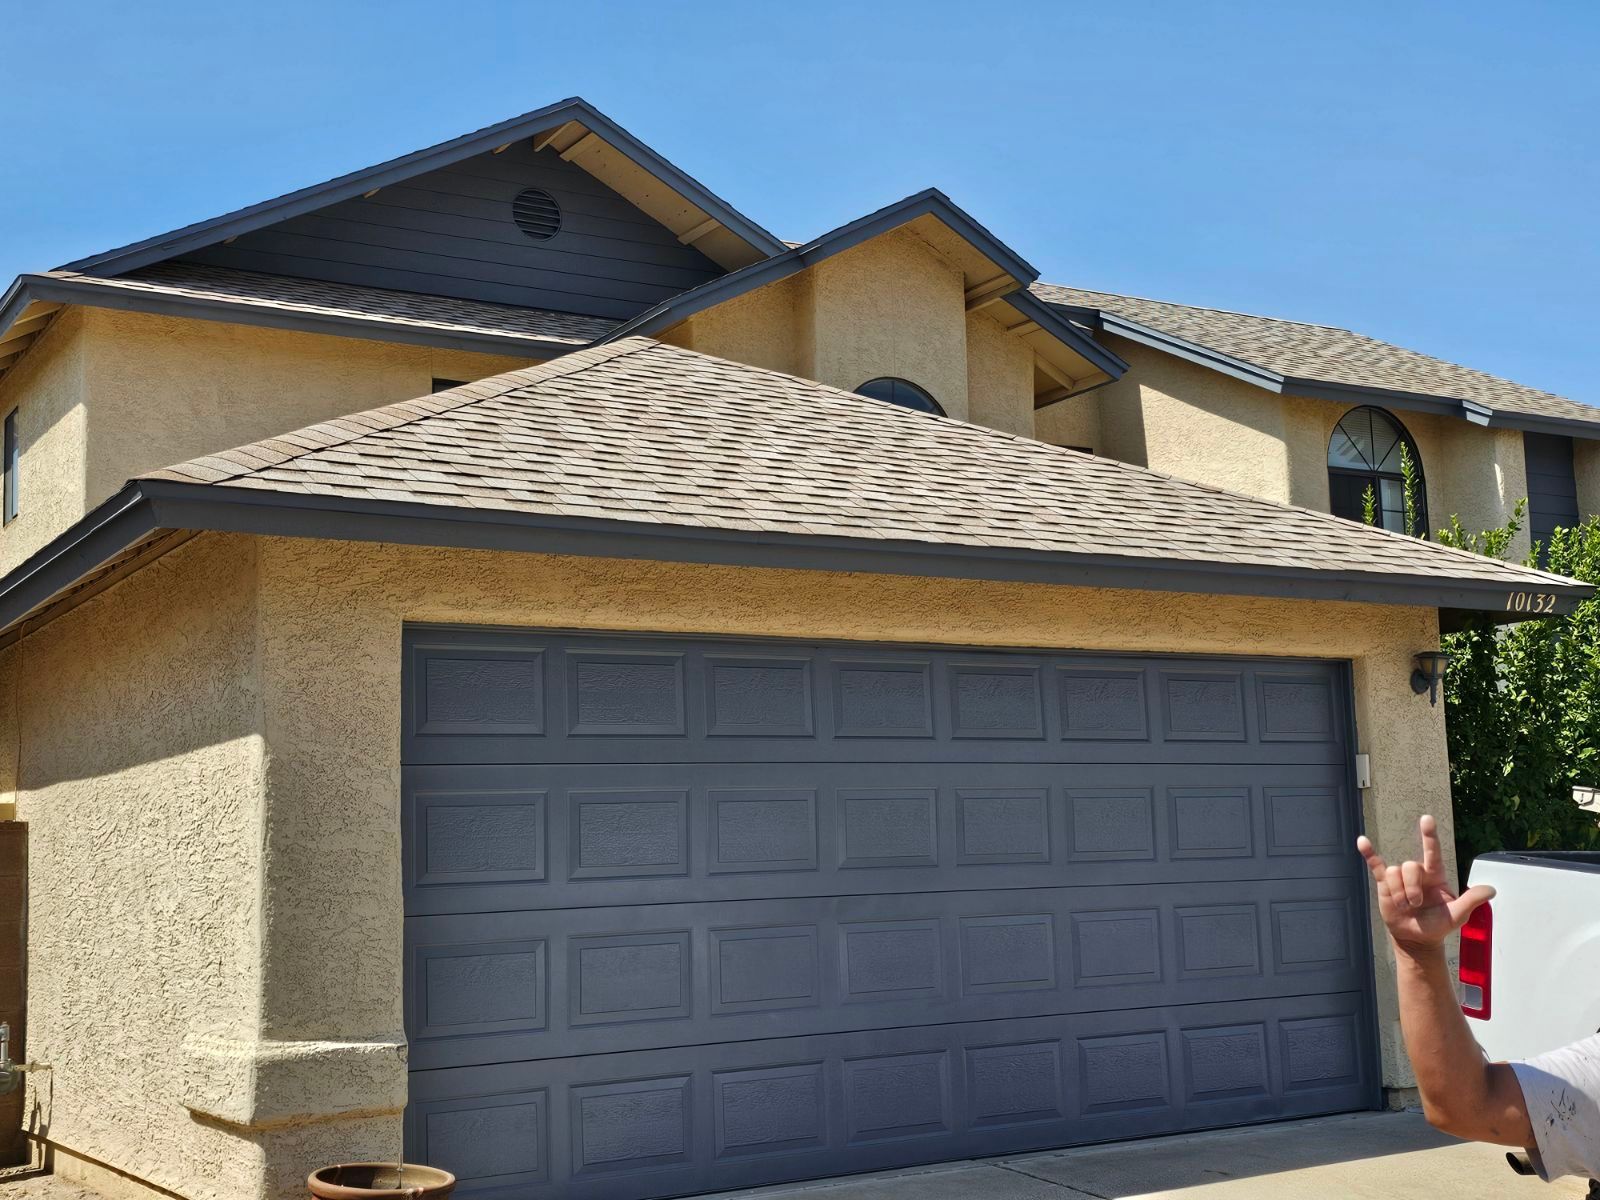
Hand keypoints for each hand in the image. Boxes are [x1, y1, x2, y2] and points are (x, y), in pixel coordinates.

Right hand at [1357, 814, 1494, 953]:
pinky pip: (1376, 865)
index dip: (1429, 836)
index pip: (1433, 853)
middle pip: (1409, 866)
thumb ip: (1472, 900)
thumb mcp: (1457, 915)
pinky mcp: (1385, 884)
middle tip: (1416, 905)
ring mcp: (1400, 877)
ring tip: (1405, 907)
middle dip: (1411, 888)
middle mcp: (1418, 873)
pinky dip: (1368, 854)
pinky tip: (1362, 841)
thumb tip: (1492, 890)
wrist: (1416, 938)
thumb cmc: (1438, 925)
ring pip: (1394, 872)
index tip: (1427, 819)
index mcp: (1436, 876)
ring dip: (1398, 893)